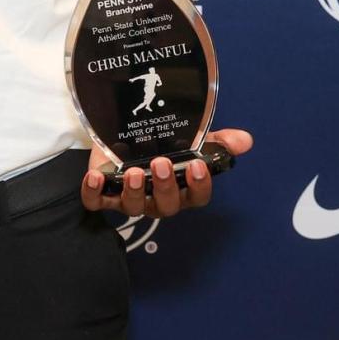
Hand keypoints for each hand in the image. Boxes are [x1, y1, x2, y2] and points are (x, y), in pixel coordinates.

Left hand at [79, 128, 253, 217]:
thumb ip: (215, 140)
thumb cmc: (163, 143)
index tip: (198, 165)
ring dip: (134, 191)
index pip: (197, 197)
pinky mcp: (105, 193)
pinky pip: (97, 202)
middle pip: (167, 205)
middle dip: (165, 187)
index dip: (199, 185)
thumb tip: (245, 140)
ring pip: (134, 208)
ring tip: (134, 171)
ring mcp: (131, 198)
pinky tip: (95, 177)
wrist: (125, 132)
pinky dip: (93, 193)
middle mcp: (157, 198)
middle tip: (161, 164)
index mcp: (182, 188)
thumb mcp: (190, 136)